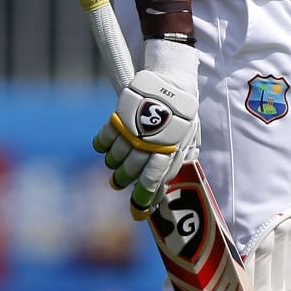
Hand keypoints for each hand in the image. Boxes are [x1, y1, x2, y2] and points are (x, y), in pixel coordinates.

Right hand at [93, 39, 198, 215]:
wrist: (174, 78)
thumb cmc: (183, 113)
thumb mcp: (189, 139)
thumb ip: (177, 161)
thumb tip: (164, 187)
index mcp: (169, 149)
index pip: (152, 181)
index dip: (143, 198)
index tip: (136, 211)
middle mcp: (150, 142)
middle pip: (130, 171)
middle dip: (123, 181)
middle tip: (118, 183)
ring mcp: (133, 129)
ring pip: (116, 157)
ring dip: (113, 165)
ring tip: (114, 167)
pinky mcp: (120, 115)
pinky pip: (105, 138)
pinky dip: (102, 146)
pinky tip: (104, 149)